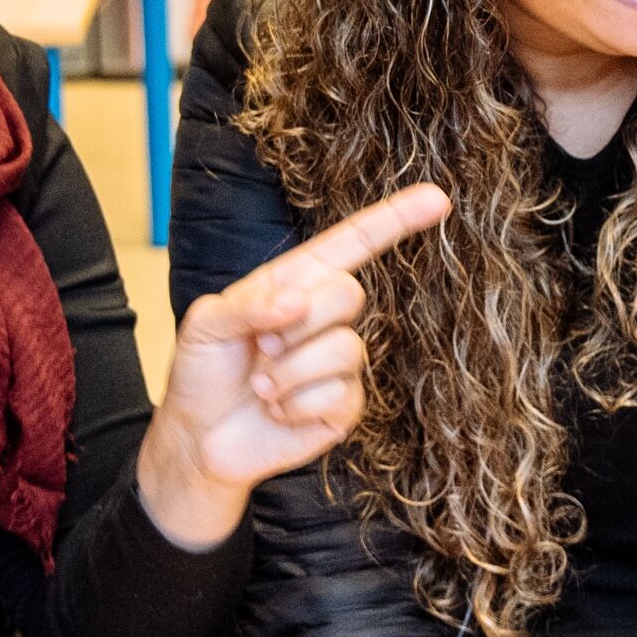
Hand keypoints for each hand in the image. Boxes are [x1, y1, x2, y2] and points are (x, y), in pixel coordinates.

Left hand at [137, 183, 451, 550]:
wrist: (199, 438)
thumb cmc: (202, 371)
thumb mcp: (205, 324)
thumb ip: (246, 304)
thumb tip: (296, 303)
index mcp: (295, 282)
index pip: (352, 243)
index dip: (396, 219)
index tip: (438, 199)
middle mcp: (324, 317)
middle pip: (348, 293)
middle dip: (297, 324)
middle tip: (259, 347)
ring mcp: (339, 362)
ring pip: (345, 349)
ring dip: (288, 373)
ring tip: (261, 387)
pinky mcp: (344, 406)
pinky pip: (340, 394)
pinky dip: (296, 405)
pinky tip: (277, 411)